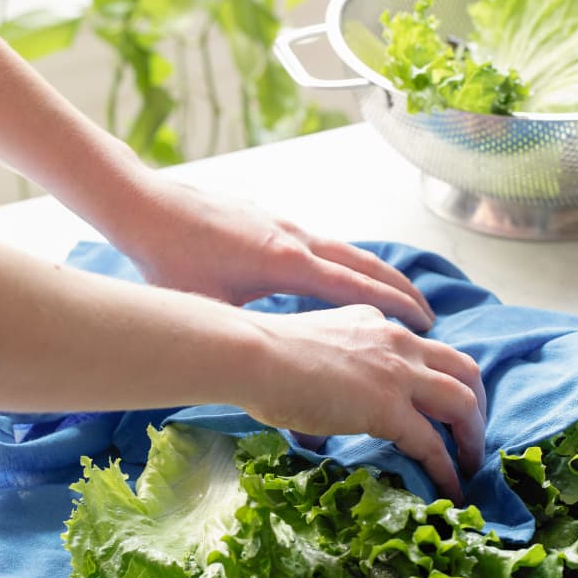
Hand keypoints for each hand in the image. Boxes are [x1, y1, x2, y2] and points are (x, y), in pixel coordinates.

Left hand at [120, 179, 434, 331]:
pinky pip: (323, 243)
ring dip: (376, 271)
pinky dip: (347, 260)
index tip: (426, 323)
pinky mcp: (270, 221)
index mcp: (285, 263)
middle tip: (430, 314)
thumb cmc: (170, 260)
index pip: (354, 286)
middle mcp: (295, 239)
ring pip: (345, 249)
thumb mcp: (208, 308)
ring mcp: (284, 226)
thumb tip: (265, 371)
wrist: (146, 206)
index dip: (393, 306)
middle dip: (400, 288)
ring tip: (400, 296)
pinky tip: (344, 276)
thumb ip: (243, 335)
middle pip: (363, 262)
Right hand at [244, 304, 486, 501]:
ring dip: (474, 435)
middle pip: (463, 368)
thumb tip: (313, 432)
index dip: (437, 377)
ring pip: (462, 401)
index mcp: (375, 322)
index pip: (423, 348)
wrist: (253, 356)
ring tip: (471, 463)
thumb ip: (325, 378)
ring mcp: (397, 373)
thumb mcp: (309, 350)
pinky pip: (433, 443)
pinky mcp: (390, 407)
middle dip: (476, 404)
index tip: (437, 403)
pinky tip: (451, 487)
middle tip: (471, 434)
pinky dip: (448, 468)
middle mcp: (396, 341)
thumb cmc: (263, 358)